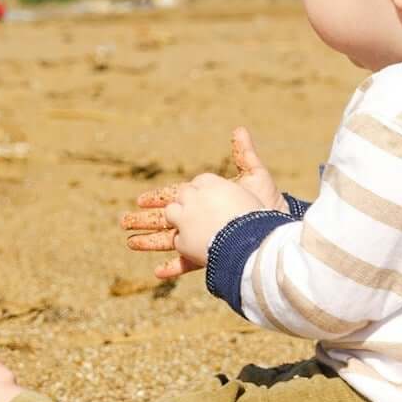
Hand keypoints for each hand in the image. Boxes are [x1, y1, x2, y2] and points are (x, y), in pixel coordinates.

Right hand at [119, 127, 286, 279]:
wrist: (279, 231)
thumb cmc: (269, 204)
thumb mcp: (256, 176)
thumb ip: (244, 154)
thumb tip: (239, 129)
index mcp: (207, 201)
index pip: (176, 197)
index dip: (157, 199)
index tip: (140, 200)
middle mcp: (202, 220)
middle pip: (167, 219)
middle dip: (144, 221)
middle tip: (122, 221)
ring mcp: (205, 239)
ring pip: (171, 241)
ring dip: (150, 242)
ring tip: (129, 243)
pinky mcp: (211, 256)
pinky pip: (188, 264)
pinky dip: (172, 267)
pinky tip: (156, 272)